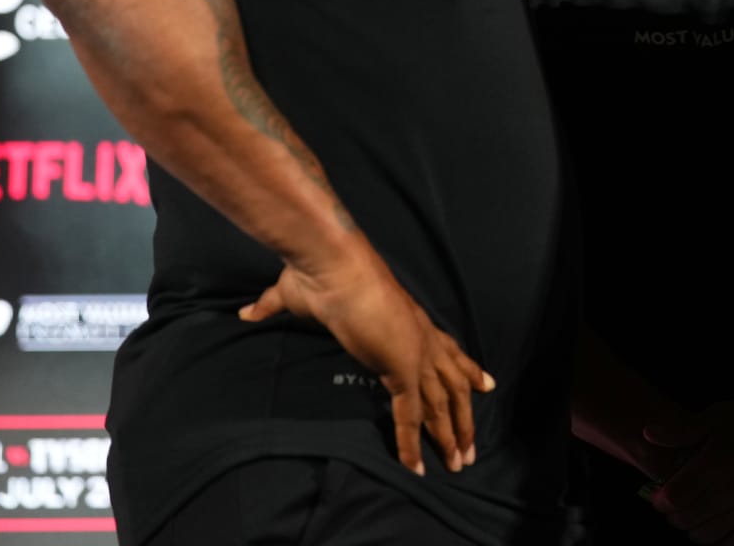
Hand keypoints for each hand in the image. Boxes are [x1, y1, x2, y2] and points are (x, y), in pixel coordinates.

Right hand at [239, 246, 493, 476]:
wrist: (332, 265)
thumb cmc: (319, 274)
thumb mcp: (297, 294)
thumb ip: (274, 306)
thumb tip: (248, 312)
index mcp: (410, 319)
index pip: (448, 350)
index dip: (467, 369)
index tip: (485, 385)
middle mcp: (421, 337)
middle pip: (453, 384)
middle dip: (464, 417)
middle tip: (470, 447)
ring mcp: (415, 353)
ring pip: (441, 405)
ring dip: (449, 436)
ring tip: (457, 462)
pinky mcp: (402, 369)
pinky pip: (410, 416)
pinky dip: (411, 444)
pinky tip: (415, 467)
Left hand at [641, 398, 733, 543]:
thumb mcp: (717, 416)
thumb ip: (681, 430)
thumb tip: (649, 433)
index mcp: (712, 465)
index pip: (674, 497)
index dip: (660, 500)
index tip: (659, 495)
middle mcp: (726, 491)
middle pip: (686, 519)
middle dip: (674, 514)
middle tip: (675, 504)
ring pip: (705, 534)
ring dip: (693, 527)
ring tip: (694, 513)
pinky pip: (730, 541)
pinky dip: (717, 538)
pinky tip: (716, 524)